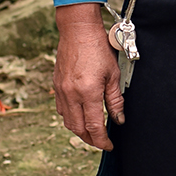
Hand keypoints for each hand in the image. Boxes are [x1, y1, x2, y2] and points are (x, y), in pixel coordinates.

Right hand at [53, 3, 124, 152]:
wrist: (78, 31)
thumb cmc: (98, 48)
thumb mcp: (113, 74)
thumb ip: (115, 100)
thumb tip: (119, 119)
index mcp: (88, 92)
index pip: (94, 127)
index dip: (102, 140)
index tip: (109, 145)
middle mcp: (71, 94)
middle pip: (78, 129)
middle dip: (90, 140)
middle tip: (101, 142)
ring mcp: (61, 91)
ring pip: (68, 122)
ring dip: (80, 130)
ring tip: (92, 132)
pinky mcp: (56, 86)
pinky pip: (62, 110)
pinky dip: (71, 118)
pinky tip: (80, 116)